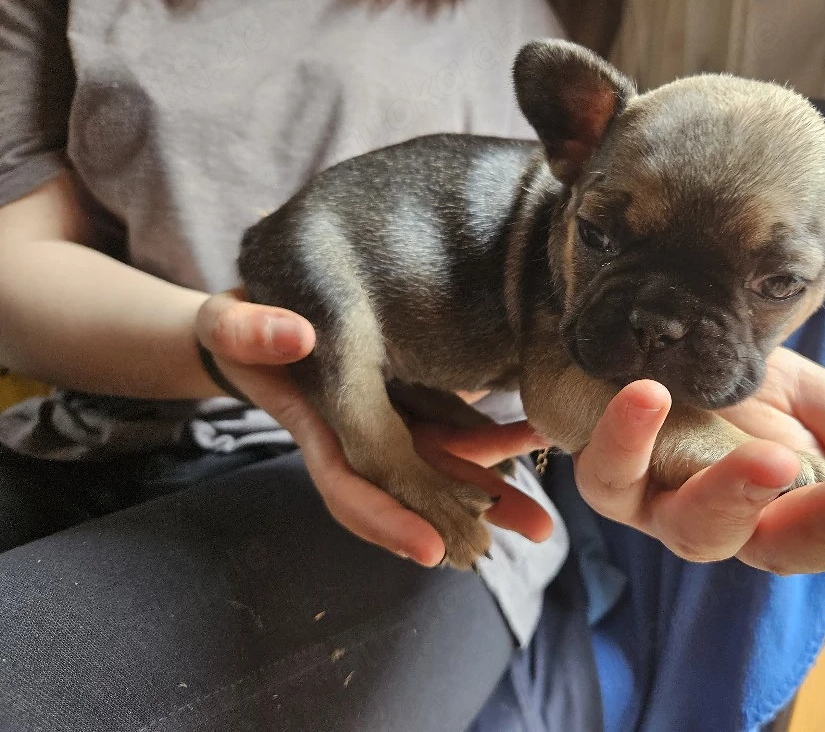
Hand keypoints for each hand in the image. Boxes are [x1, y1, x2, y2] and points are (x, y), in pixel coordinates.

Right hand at [195, 290, 552, 567]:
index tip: (431, 549)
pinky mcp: (406, 400)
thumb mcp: (228, 324)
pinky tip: (533, 433)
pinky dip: (491, 436)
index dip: (388, 520)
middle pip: (413, 491)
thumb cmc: (237, 329)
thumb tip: (297, 335)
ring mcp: (387, 423)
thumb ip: (249, 332)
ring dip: (493, 487)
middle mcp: (359, 439)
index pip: (352, 487)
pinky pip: (451, 426)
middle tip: (535, 533)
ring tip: (547, 507)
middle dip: (468, 518)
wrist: (257, 328)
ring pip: (441, 465)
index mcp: (317, 428)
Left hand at [573, 348, 824, 575]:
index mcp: (770, 511)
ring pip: (691, 527)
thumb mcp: (815, 407)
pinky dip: (627, 439)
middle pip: (765, 545)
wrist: (648, 342)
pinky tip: (651, 396)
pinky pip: (607, 469)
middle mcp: (714, 519)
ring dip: (735, 495)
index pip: (822, 539)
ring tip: (775, 459)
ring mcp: (654, 502)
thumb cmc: (733, 385)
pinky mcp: (605, 470)